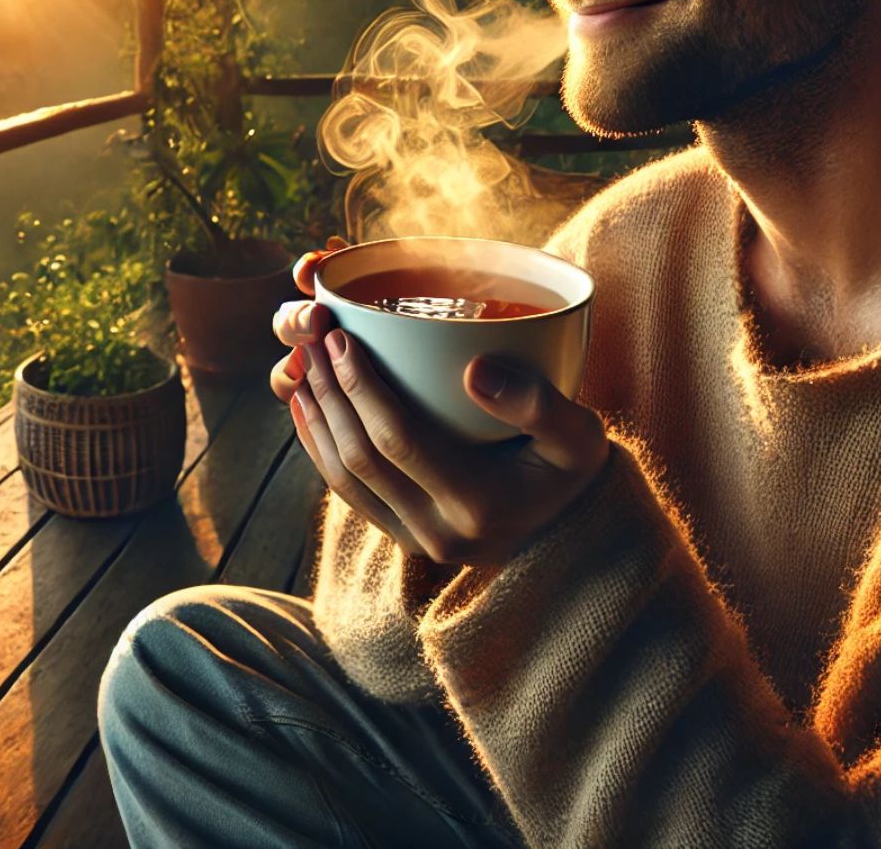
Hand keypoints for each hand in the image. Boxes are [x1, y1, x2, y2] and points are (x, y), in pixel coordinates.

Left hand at [268, 247, 608, 565]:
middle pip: (360, 458)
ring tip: (301, 367)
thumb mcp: (580, 437)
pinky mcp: (403, 539)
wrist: (574, 533)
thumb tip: (475, 370)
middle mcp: (438, 533)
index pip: (399, 441)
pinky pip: (348, 492)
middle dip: (329, 395)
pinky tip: (308, 407)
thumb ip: (538, 404)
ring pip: (344, 479)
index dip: (362, 388)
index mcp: (477, 506)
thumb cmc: (573, 472)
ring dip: (316, 420)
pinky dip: (320, 447)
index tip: (341, 338)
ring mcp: (416, 542)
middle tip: (311, 341)